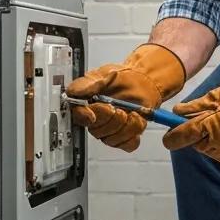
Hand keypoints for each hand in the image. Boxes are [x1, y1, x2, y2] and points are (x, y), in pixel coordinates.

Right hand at [67, 43, 184, 152]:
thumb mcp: (103, 74)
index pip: (77, 116)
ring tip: (132, 113)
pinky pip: (127, 144)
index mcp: (85, 105)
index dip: (84, 117)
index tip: (92, 115)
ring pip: (111, 140)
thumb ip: (88, 83)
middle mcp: (95, 120)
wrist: (142, 82)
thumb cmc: (121, 79)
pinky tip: (136, 121)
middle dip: (110, 120)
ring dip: (125, 126)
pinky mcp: (125, 136)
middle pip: (96, 131)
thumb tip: (78, 92)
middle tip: (118, 109)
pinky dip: (134, 132)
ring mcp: (109, 131)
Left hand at [162, 48, 219, 169]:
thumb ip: (195, 106)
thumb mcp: (218, 95)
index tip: (168, 139)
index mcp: (212, 125)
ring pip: (216, 154)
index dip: (174, 137)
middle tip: (216, 122)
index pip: (184, 136)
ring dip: (218, 144)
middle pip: (200, 146)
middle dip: (203, 136)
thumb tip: (177, 112)